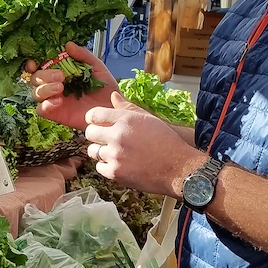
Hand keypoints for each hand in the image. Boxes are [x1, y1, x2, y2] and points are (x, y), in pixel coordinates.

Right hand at [25, 42, 117, 131]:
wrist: (113, 109)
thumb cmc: (105, 89)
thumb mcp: (97, 67)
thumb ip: (83, 55)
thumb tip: (68, 45)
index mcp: (60, 72)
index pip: (39, 66)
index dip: (32, 64)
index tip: (35, 62)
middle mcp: (53, 85)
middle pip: (34, 78)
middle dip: (44, 75)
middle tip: (61, 76)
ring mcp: (54, 100)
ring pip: (35, 93)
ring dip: (44, 89)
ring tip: (60, 87)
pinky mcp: (56, 114)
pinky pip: (41, 110)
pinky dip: (46, 104)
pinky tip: (59, 101)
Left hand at [83, 92, 204, 195]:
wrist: (178, 168)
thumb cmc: (166, 141)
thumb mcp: (148, 119)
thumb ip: (127, 107)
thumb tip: (113, 95)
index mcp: (125, 119)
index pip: (94, 114)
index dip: (93, 119)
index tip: (97, 123)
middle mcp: (118, 135)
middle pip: (89, 133)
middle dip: (96, 135)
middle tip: (106, 139)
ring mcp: (115, 155)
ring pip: (93, 151)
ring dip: (101, 151)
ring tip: (115, 152)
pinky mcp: (115, 173)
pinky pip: (99, 167)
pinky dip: (107, 166)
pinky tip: (119, 164)